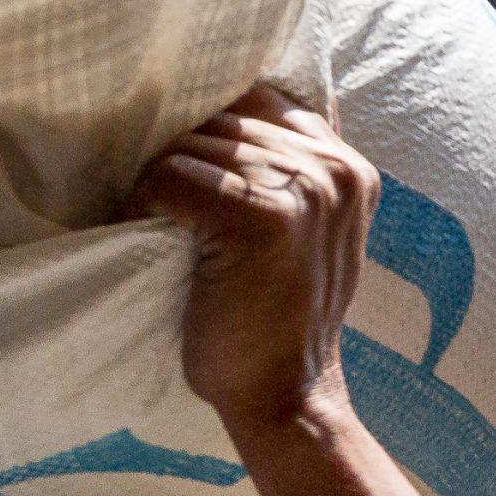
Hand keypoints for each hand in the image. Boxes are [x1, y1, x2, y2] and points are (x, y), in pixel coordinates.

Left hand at [136, 86, 380, 432]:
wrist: (287, 399)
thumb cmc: (276, 319)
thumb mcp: (305, 232)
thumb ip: (287, 170)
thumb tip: (222, 107)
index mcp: (348, 165)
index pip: (260, 97)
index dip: (213, 126)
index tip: (194, 174)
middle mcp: (333, 167)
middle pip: (221, 115)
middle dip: (183, 155)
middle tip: (171, 211)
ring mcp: (303, 188)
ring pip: (191, 143)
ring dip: (162, 184)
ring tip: (168, 231)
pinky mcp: (261, 215)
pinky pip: (170, 176)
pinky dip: (147, 204)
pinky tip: (159, 240)